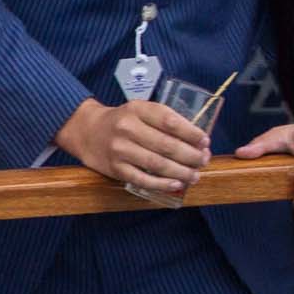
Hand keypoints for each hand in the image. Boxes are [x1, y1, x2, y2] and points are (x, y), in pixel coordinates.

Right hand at [58, 98, 209, 194]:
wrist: (87, 131)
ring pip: (156, 164)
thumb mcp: (141, 110)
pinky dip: (161, 183)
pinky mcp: (115, 168)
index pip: (169, 121)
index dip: (191, 132)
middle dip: (190, 155)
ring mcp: (120, 149)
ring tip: (195, 175)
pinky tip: (176, 184)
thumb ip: (164, 119)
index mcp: (138, 109)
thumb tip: (196, 139)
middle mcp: (127, 128)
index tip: (205, 141)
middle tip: (204, 160)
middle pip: (166, 145)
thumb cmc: (123, 120)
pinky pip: (142, 179)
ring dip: (180, 171)